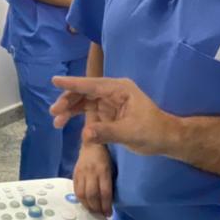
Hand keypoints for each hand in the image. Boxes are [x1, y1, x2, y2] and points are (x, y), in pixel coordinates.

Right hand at [50, 76, 178, 155]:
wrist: (165, 139)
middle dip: (68, 100)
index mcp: (120, 89)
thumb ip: (107, 132)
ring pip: (84, 101)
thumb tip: (85, 134)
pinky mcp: (108, 112)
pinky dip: (76, 116)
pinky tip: (66, 123)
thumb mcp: (130, 133)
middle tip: (54, 113)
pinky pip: (88, 111)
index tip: (55, 81)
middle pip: (85, 92)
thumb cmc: (152, 131)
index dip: (73, 83)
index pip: (92, 85)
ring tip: (56, 122)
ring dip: (69, 109)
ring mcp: (110, 102)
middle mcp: (113, 92)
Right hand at [73, 142, 114, 216]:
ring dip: (88, 206)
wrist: (91, 142)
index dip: (106, 205)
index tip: (109, 213)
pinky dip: (80, 199)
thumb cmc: (106, 155)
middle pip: (92, 195)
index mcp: (103, 170)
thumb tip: (111, 198)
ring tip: (93, 211)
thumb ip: (110, 180)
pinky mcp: (75, 173)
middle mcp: (91, 172)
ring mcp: (82, 173)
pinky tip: (85, 204)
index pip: (104, 192)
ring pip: (82, 194)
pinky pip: (76, 190)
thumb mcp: (112, 165)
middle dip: (97, 208)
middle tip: (101, 215)